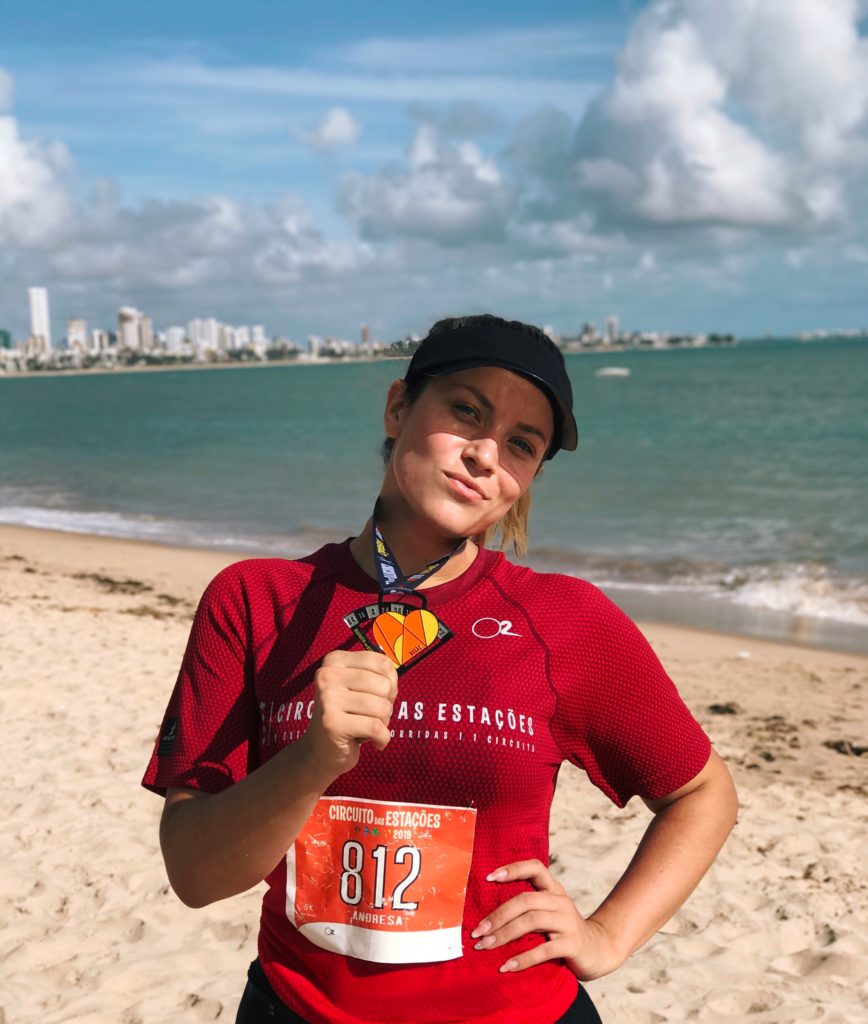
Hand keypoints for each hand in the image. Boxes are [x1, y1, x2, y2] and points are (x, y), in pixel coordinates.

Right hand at [300, 650, 398, 779]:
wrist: (320, 751)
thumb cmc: (347, 716)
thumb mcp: (359, 688)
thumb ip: (377, 676)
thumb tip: (392, 674)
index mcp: (335, 661)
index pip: (382, 663)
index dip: (391, 683)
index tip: (378, 696)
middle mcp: (327, 675)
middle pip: (384, 686)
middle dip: (387, 705)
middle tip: (371, 715)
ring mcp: (328, 699)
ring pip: (382, 707)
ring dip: (383, 723)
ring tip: (367, 727)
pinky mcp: (332, 723)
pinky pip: (375, 728)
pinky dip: (382, 738)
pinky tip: (374, 742)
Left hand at [470, 859, 624, 980]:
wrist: (599, 950)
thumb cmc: (563, 931)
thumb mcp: (548, 912)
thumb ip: (527, 908)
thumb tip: (487, 915)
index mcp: (553, 889)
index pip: (534, 868)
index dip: (513, 868)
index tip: (488, 877)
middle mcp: (560, 901)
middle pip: (525, 900)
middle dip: (498, 915)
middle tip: (477, 931)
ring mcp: (567, 921)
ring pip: (531, 921)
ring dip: (505, 935)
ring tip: (486, 946)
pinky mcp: (572, 944)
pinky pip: (543, 950)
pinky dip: (523, 958)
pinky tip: (506, 966)